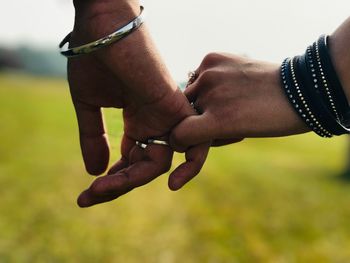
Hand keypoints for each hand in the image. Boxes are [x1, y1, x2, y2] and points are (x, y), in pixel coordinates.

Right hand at [69, 1, 208, 206]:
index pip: (131, 160)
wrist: (103, 28)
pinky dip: (186, 167)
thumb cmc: (94, 60)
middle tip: (90, 195)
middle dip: (117, 184)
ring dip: (130, 179)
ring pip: (161, 162)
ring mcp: (168, 116)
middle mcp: (156, 122)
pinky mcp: (177, 107)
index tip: (89, 193)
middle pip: (145, 166)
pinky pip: (192, 145)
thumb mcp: (89, 106)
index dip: (113, 178)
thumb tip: (94, 171)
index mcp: (138, 121)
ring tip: (101, 188)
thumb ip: (93, 138)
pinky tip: (158, 183)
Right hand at [170, 53, 309, 151]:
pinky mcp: (213, 57)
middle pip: (185, 112)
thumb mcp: (236, 133)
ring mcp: (210, 73)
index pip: (179, 134)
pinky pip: (198, 75)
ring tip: (229, 99)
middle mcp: (210, 94)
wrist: (300, 88)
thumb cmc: (270, 119)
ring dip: (202, 99)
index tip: (193, 140)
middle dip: (197, 117)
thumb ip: (207, 130)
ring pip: (190, 93)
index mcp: (218, 121)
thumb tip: (183, 127)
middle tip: (222, 117)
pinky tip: (228, 83)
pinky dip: (208, 82)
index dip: (184, 139)